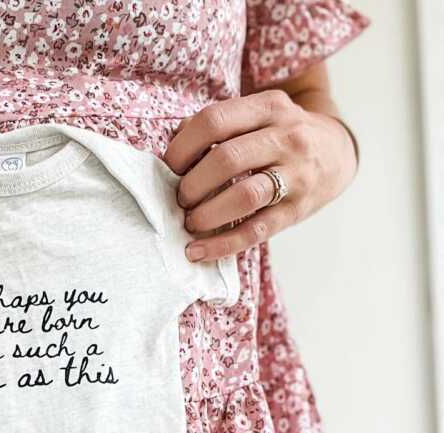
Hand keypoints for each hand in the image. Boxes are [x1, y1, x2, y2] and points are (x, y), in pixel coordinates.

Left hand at [163, 89, 357, 262]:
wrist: (338, 153)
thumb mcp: (257, 116)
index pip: (214, 121)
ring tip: (190, 222)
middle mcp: (286, 137)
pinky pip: (255, 231)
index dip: (182, 148)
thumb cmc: (280, 136)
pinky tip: (197, 251)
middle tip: (180, 198)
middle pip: (226, 159)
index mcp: (268, 107)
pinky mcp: (296, 210)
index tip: (169, 168)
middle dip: (192, 185)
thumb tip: (173, 145)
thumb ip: (218, 125)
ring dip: (207, 214)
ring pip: (244, 195)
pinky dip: (221, 245)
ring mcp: (295, 175)